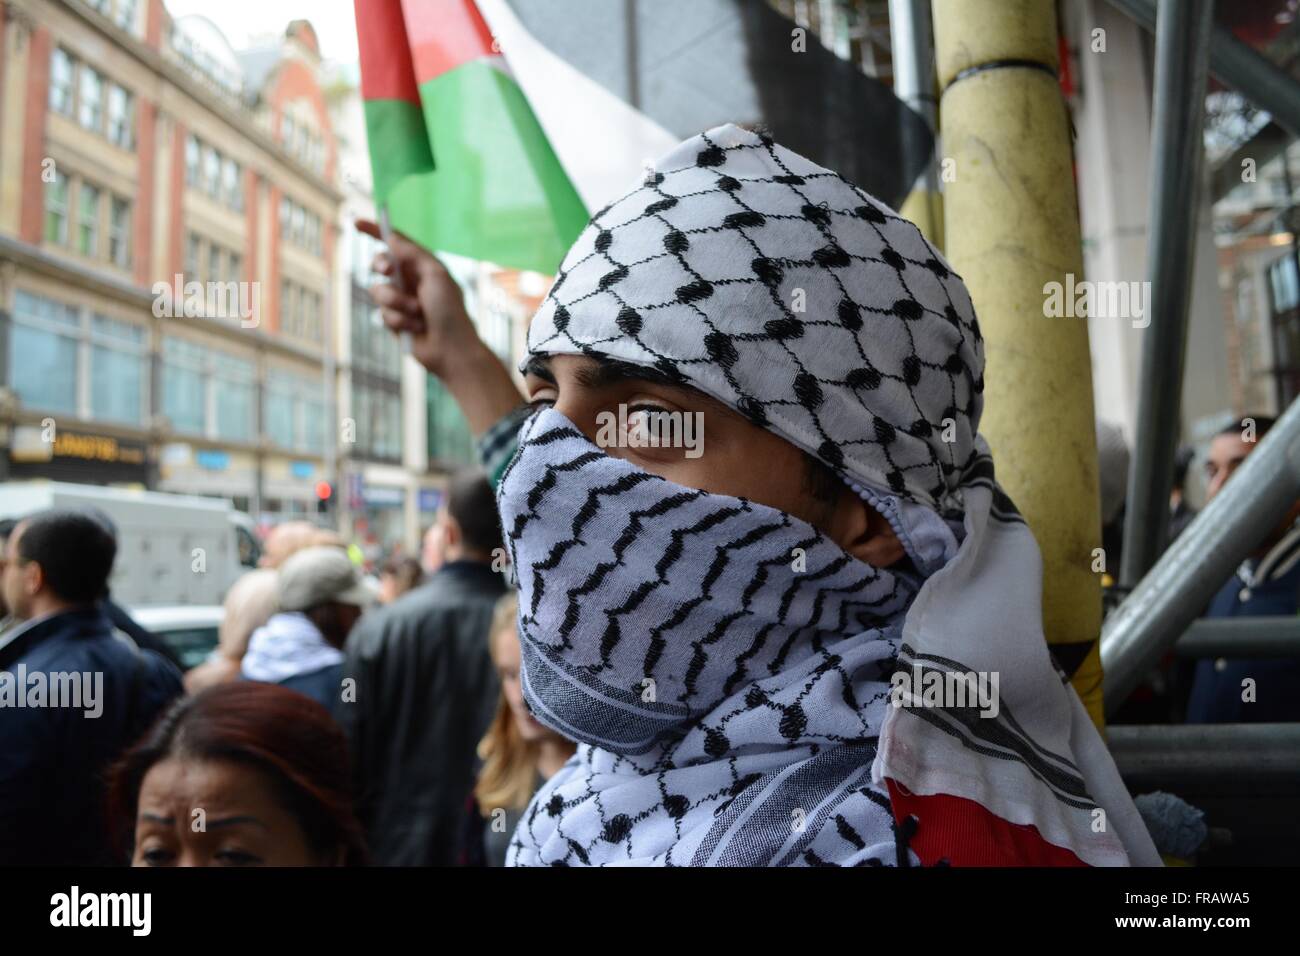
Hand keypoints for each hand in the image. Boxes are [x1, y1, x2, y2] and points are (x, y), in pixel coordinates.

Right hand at [356, 218, 478, 378]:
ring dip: (396, 301)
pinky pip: (382, 314)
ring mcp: (401, 301)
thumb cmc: (451, 311)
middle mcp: (410, 281)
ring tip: (418, 313)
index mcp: (422, 266)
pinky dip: (398, 320)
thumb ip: (412, 253)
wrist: (452, 349)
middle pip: (379, 264)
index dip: (375, 231)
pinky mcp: (395, 321)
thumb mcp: (436, 274)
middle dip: (380, 266)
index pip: (395, 243)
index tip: (356, 223)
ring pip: (377, 291)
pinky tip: (415, 329)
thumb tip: (391, 236)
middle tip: (389, 271)